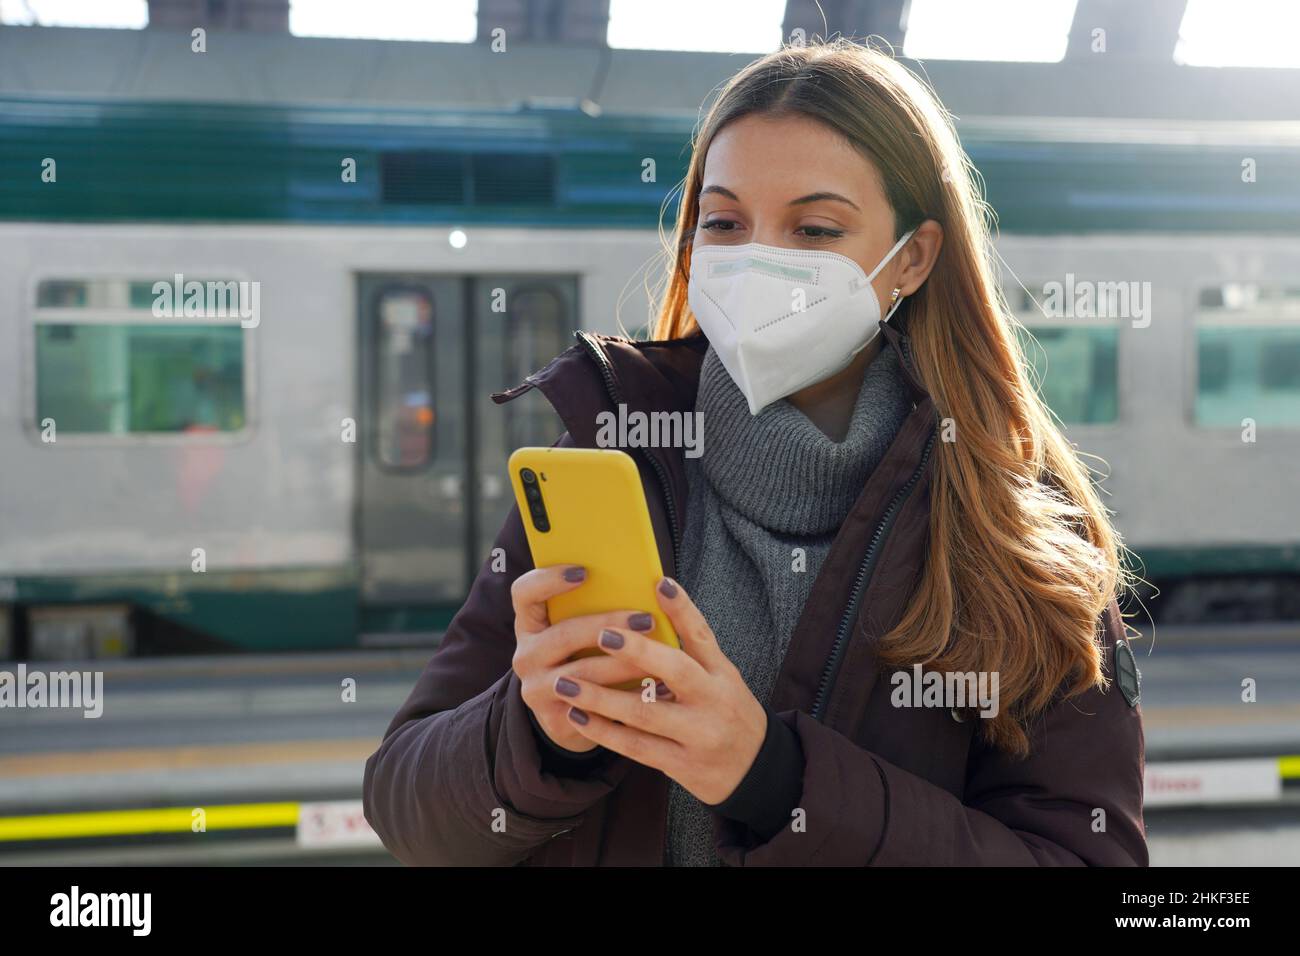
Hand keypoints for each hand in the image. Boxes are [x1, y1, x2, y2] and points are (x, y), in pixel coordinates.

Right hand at [512, 564, 662, 753]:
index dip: (549, 579)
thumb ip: (596, 609)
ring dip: (624, 664)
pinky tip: (655, 689)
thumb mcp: (580, 632)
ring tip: (659, 657)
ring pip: (583, 673)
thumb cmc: (584, 658)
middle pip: (563, 634)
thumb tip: (647, 585)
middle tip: (646, 619)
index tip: (584, 572)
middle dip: (608, 624)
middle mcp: (526, 654)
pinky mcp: (555, 718)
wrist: (573, 716)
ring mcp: (535, 688)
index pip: (524, 592)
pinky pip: (593, 706)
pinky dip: (626, 696)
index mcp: (530, 624)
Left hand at [551, 576, 767, 804]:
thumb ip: (691, 651)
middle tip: (601, 634)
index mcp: (722, 673)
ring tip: (566, 683)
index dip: (683, 608)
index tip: (660, 583)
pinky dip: (603, 731)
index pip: (702, 635)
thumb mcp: (722, 677)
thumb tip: (648, 611)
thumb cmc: (728, 712)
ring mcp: (698, 735)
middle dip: (637, 651)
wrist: (756, 770)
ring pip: (644, 713)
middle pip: (675, 670)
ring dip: (600, 698)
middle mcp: (713, 700)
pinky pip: (635, 747)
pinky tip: (577, 716)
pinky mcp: (681, 764)